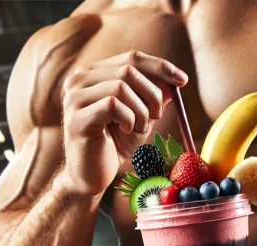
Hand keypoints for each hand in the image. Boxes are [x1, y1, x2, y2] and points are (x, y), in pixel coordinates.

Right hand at [61, 50, 187, 195]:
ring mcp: (74, 97)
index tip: (183, 80)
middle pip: (128, 69)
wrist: (93, 175)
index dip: (160, 66)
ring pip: (121, 86)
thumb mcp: (141, 117)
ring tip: (140, 128)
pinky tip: (126, 130)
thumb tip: (175, 81)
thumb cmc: (115, 145)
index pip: (132, 57)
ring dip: (141, 110)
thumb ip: (154, 98)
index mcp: (94, 74)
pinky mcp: (76, 117)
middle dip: (152, 94)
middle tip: (157, 116)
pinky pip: (112, 104)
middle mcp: (79, 80)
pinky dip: (128, 118)